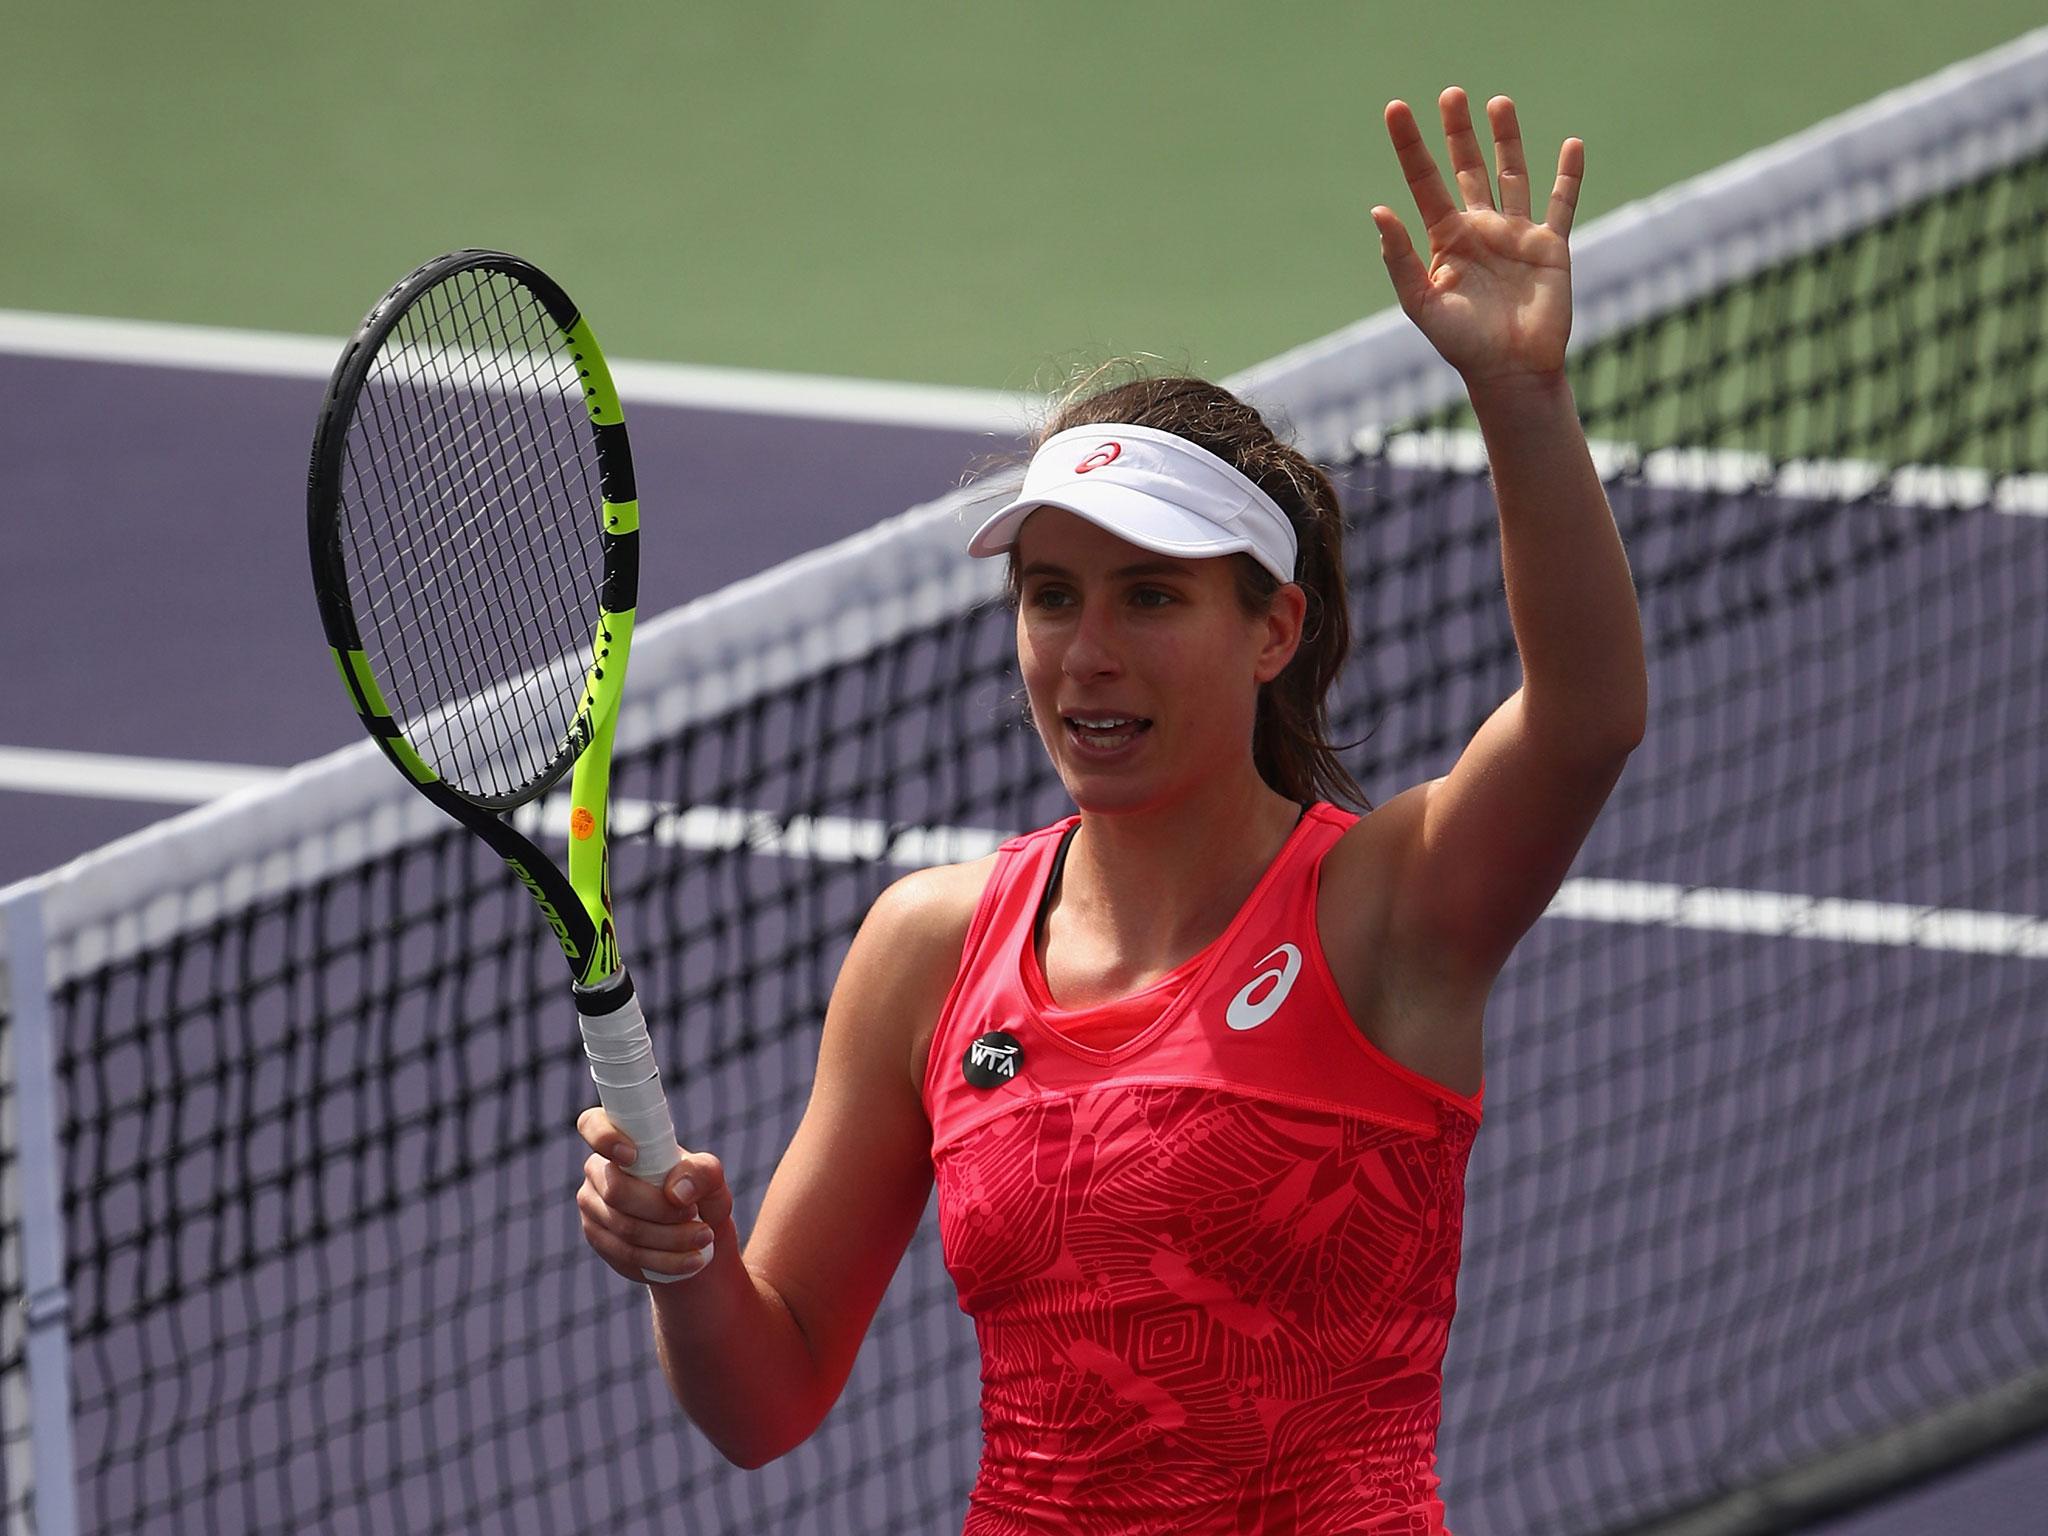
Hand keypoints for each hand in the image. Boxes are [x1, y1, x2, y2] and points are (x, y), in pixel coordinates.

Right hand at [576, 1107, 733, 1284]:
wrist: (696, 1237)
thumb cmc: (699, 1194)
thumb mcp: (712, 1179)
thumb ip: (701, 1174)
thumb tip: (675, 1192)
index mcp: (620, 1141)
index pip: (591, 1124)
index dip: (605, 1137)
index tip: (633, 1155)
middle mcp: (597, 1173)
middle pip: (616, 1192)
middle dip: (662, 1210)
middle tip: (696, 1215)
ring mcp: (593, 1209)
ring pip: (625, 1229)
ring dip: (670, 1239)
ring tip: (703, 1238)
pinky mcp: (600, 1242)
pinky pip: (626, 1256)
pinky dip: (664, 1260)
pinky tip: (691, 1260)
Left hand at [1373, 89, 1582, 384]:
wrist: (1510, 370)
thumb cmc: (1461, 343)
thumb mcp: (1422, 303)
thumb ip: (1401, 259)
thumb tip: (1379, 210)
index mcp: (1446, 240)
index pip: (1425, 182)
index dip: (1411, 146)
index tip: (1396, 109)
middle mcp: (1480, 229)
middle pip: (1467, 169)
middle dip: (1459, 132)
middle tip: (1451, 94)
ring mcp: (1516, 235)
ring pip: (1512, 175)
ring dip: (1507, 140)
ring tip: (1499, 103)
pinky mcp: (1551, 247)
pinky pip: (1561, 204)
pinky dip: (1569, 176)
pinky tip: (1571, 146)